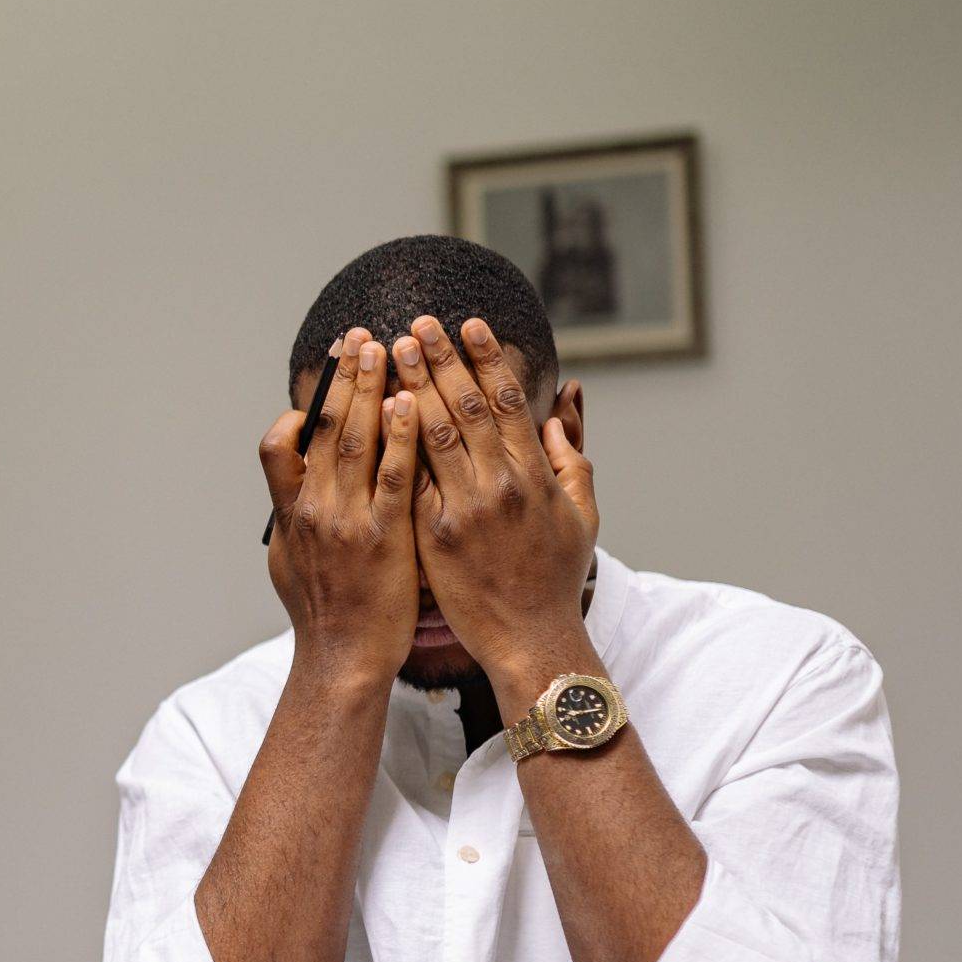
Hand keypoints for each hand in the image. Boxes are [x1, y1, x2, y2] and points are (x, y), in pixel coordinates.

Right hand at [259, 328, 424, 690]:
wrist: (342, 659)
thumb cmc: (323, 614)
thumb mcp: (289, 560)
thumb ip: (294, 514)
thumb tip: (291, 481)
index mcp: (290, 513)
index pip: (281, 442)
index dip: (305, 402)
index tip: (326, 370)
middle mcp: (313, 510)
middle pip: (324, 428)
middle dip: (344, 377)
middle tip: (361, 335)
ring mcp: (347, 522)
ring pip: (356, 441)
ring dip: (372, 389)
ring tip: (388, 349)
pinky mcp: (385, 537)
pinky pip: (394, 476)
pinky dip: (401, 436)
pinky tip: (413, 405)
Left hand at [395, 315, 599, 702]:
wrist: (530, 639)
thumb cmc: (555, 578)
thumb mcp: (581, 515)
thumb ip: (570, 459)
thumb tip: (561, 409)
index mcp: (535, 475)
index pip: (508, 401)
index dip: (487, 359)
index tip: (469, 325)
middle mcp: (501, 485)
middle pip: (465, 407)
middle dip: (441, 360)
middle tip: (417, 323)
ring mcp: (465, 510)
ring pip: (432, 434)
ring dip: (411, 386)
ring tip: (390, 352)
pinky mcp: (435, 536)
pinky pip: (410, 480)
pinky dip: (395, 443)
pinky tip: (379, 412)